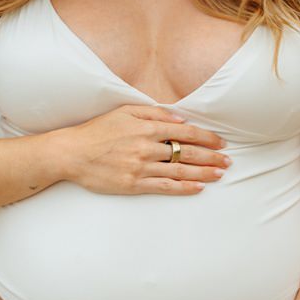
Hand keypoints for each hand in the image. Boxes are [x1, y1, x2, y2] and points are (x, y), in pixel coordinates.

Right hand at [58, 104, 228, 195]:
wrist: (72, 153)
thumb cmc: (98, 130)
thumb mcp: (125, 111)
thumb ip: (154, 113)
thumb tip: (180, 119)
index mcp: (146, 128)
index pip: (185, 132)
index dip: (206, 138)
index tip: (220, 142)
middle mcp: (146, 148)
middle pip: (187, 153)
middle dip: (211, 157)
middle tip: (228, 161)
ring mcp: (140, 167)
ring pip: (179, 171)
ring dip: (203, 173)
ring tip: (220, 174)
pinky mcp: (133, 184)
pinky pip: (164, 187)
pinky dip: (183, 188)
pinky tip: (198, 188)